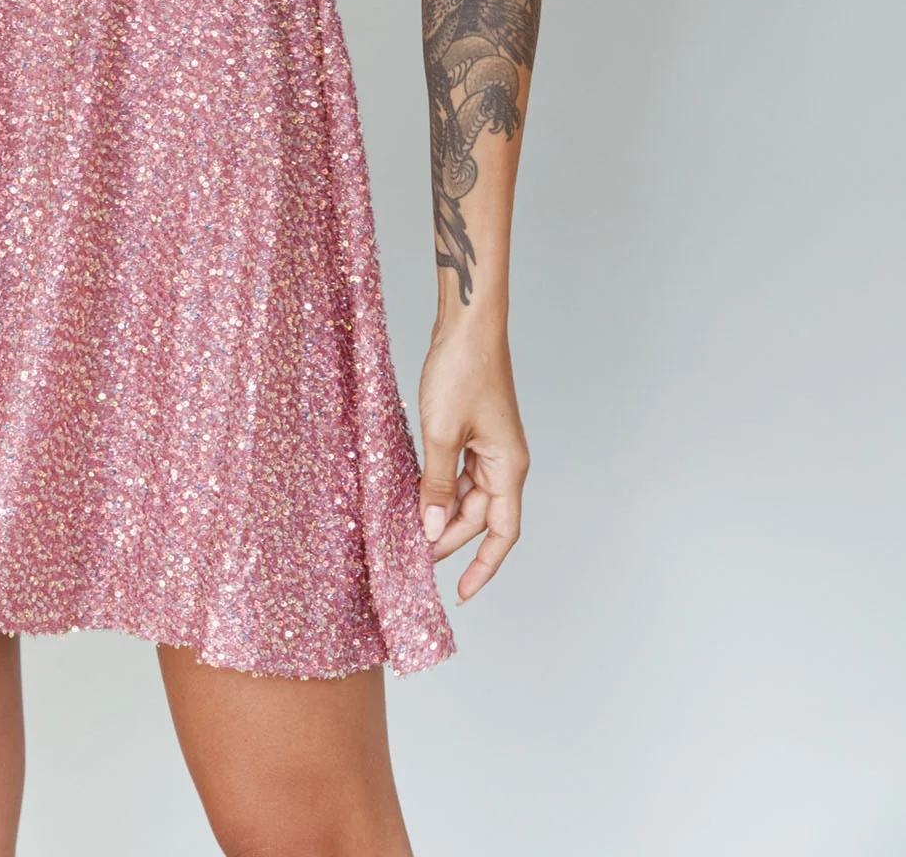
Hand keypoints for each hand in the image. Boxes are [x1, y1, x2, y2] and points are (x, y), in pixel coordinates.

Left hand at [417, 321, 529, 605]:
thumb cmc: (462, 371)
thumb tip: (430, 527)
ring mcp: (490, 444)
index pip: (502, 532)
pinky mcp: (474, 429)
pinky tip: (414, 492)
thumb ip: (437, 484)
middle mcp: (504, 460)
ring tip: (407, 528)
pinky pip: (458, 470)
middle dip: (448, 538)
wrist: (467, 322)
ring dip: (440, 511)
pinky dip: (438, 485)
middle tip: (411, 556)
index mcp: (508, 466)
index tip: (461, 593)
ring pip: (466, 494)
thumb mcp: (442, 433)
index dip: (484, 567)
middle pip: (479, 516)